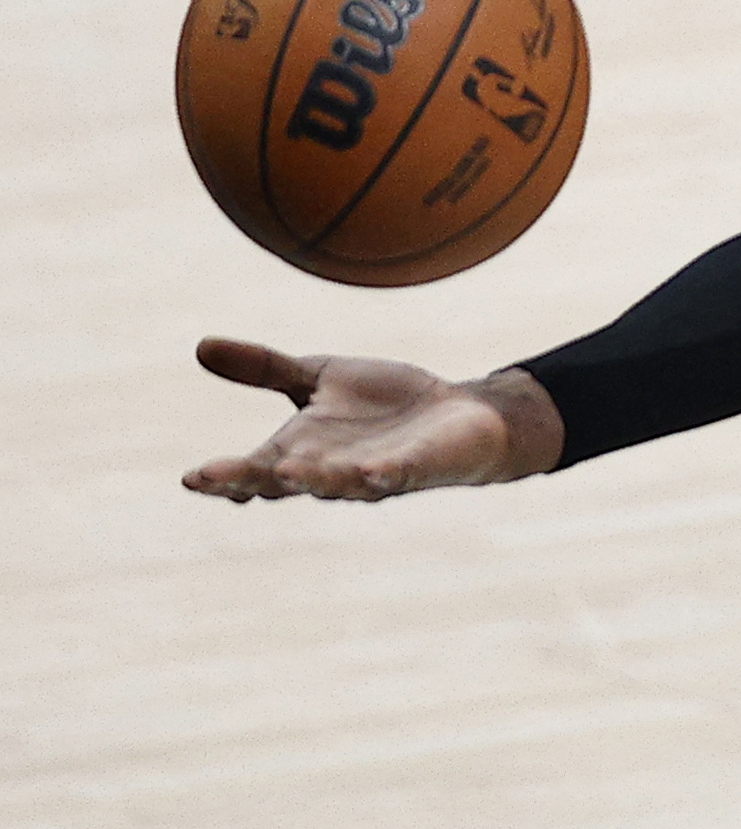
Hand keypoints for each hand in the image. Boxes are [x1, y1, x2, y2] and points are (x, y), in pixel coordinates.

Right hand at [182, 338, 561, 500]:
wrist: (461, 413)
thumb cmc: (386, 402)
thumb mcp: (318, 377)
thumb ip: (265, 368)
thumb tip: (201, 345)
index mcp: (300, 451)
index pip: (253, 470)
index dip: (223, 477)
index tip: (191, 478)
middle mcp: (330, 470)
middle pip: (285, 482)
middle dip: (252, 481)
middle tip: (217, 481)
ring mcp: (372, 474)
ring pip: (337, 484)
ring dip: (314, 479)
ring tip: (286, 472)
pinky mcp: (416, 469)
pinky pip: (396, 476)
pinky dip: (382, 476)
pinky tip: (371, 473)